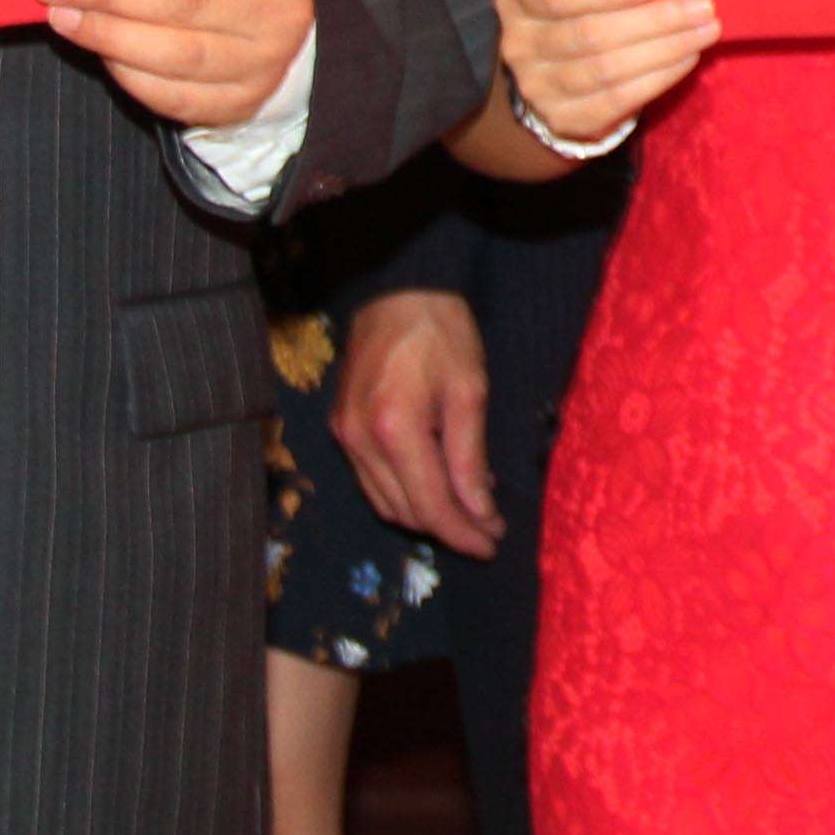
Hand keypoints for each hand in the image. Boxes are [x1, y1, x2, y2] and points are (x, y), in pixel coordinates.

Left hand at [39, 0, 315, 130]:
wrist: (274, 12)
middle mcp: (283, 9)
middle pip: (191, 5)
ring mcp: (266, 62)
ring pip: (179, 56)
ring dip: (110, 36)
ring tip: (63, 14)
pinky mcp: (241, 102)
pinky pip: (174, 96)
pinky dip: (127, 73)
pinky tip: (96, 48)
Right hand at [335, 287, 500, 556]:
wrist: (398, 291)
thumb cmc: (442, 333)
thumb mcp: (470, 392)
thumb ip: (470, 458)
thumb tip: (481, 510)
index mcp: (394, 430)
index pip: (431, 504)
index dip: (463, 532)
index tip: (493, 542)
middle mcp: (359, 440)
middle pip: (405, 511)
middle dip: (448, 528)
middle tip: (488, 529)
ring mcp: (344, 435)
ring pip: (384, 502)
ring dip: (425, 515)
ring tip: (468, 512)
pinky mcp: (341, 428)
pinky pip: (371, 480)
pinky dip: (404, 492)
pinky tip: (437, 484)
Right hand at [493, 0, 716, 153]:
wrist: (548, 70)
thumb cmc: (572, 8)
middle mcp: (518, 46)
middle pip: (590, 35)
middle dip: (655, 20)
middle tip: (703, 6)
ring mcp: (537, 88)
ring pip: (607, 70)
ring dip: (666, 49)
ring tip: (706, 31)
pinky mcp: (564, 119)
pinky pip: (618, 101)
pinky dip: (659, 78)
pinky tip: (687, 58)